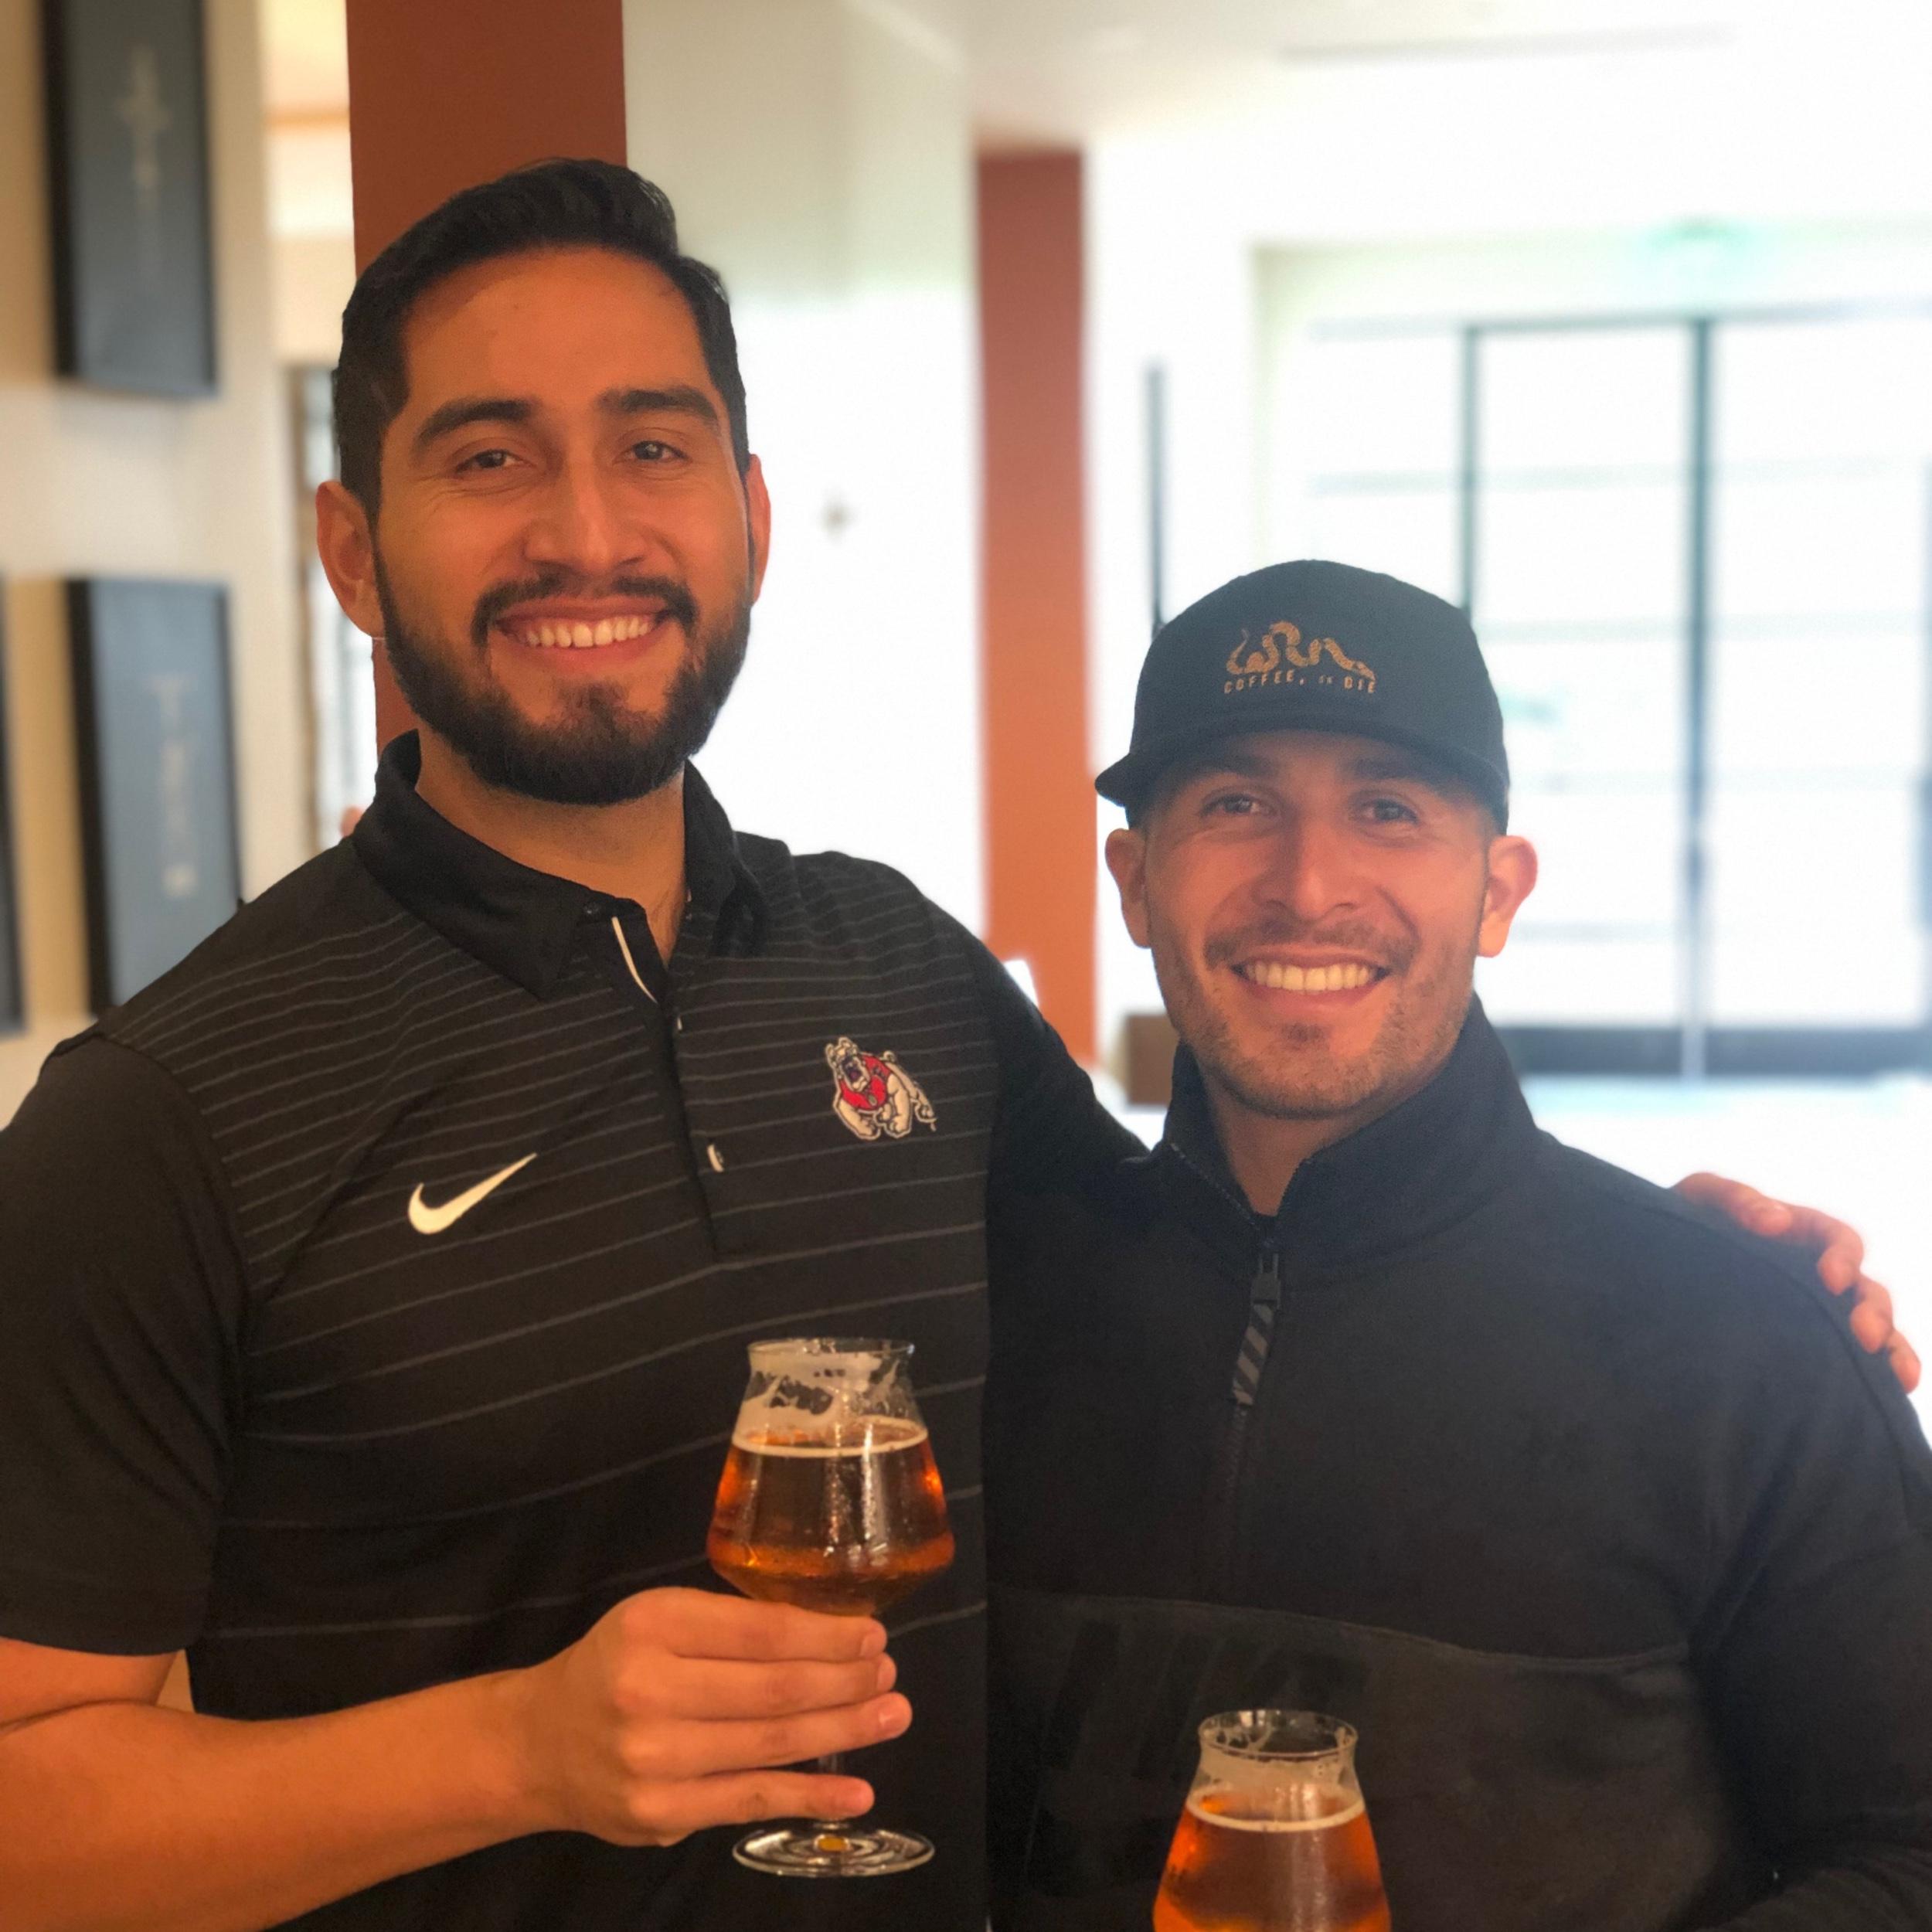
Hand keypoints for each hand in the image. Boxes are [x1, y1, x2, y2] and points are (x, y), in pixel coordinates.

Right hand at [507, 1586, 910, 1845]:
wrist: (540, 1744)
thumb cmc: (616, 1665)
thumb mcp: (658, 1619)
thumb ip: (728, 1627)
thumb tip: (831, 1636)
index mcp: (652, 1625)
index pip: (761, 1631)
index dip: (827, 1635)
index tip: (872, 1634)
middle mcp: (648, 1690)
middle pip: (773, 1689)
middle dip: (845, 1681)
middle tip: (890, 1673)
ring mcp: (655, 1759)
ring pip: (771, 1744)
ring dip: (843, 1731)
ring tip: (891, 1715)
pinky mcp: (662, 1813)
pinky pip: (752, 1802)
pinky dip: (811, 1797)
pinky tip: (857, 1791)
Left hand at [1674, 1172, 1920, 1393]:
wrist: (1651, 1272)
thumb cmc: (1680, 1227)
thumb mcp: (1699, 1199)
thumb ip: (1734, 1198)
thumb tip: (1776, 1222)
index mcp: (1798, 1234)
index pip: (1839, 1240)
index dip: (1843, 1257)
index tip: (1830, 1280)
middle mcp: (1815, 1275)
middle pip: (1865, 1290)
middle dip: (1874, 1312)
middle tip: (1866, 1336)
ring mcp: (1812, 1313)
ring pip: (1870, 1329)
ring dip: (1890, 1349)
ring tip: (1899, 1376)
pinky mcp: (1801, 1346)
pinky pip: (1848, 1362)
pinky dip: (1874, 1376)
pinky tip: (1883, 1396)